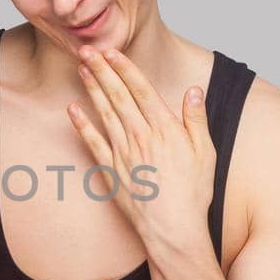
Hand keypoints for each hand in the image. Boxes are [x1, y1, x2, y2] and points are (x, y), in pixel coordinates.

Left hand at [67, 45, 217, 263]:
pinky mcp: (112, 171)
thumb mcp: (206, 152)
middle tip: (87, 50)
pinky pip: (93, 143)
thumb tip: (194, 90)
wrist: (173, 228)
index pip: (141, 90)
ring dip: (92, 90)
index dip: (125, 69)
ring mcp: (123, 154)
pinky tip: (73, 110)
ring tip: (81, 70)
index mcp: (165, 129)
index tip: (112, 51)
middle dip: (103, 71)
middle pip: (118, 97)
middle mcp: (141, 137)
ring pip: (104, 114)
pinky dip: (82, 125)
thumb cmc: (193, 193)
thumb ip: (196, 119)